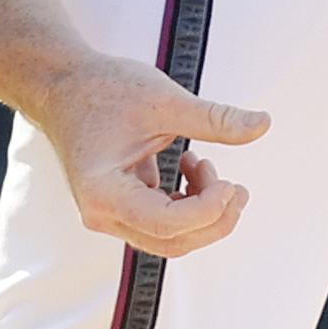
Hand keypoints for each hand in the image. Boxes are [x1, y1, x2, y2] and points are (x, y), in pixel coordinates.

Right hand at [29, 55, 272, 256]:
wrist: (63, 86)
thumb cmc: (103, 89)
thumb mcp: (162, 99)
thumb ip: (214, 118)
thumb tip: (264, 124)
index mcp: (104, 193)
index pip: (167, 224)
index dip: (208, 210)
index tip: (231, 183)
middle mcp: (103, 214)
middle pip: (173, 242)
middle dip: (214, 218)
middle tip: (238, 187)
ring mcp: (110, 215)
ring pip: (171, 238)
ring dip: (202, 210)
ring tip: (204, 163)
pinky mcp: (121, 208)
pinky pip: (163, 223)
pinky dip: (187, 202)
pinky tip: (190, 166)